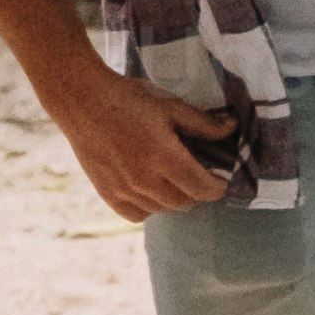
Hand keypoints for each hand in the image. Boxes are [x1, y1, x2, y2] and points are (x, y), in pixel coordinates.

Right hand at [59, 63, 248, 224]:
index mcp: (164, 157)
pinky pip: (137, 214)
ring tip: (173, 178)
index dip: (217, 187)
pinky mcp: (107, 194)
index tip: (221, 180)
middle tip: (198, 175)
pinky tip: (149, 189)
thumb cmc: (129, 99)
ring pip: (162, 209)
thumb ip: (203, 123)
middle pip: (184, 202)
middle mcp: (144, 180)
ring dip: (174, 198)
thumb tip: (232, 128)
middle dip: (197, 191)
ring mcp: (124, 190)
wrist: (83, 101)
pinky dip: (149, 207)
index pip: (202, 189)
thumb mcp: (170, 105)